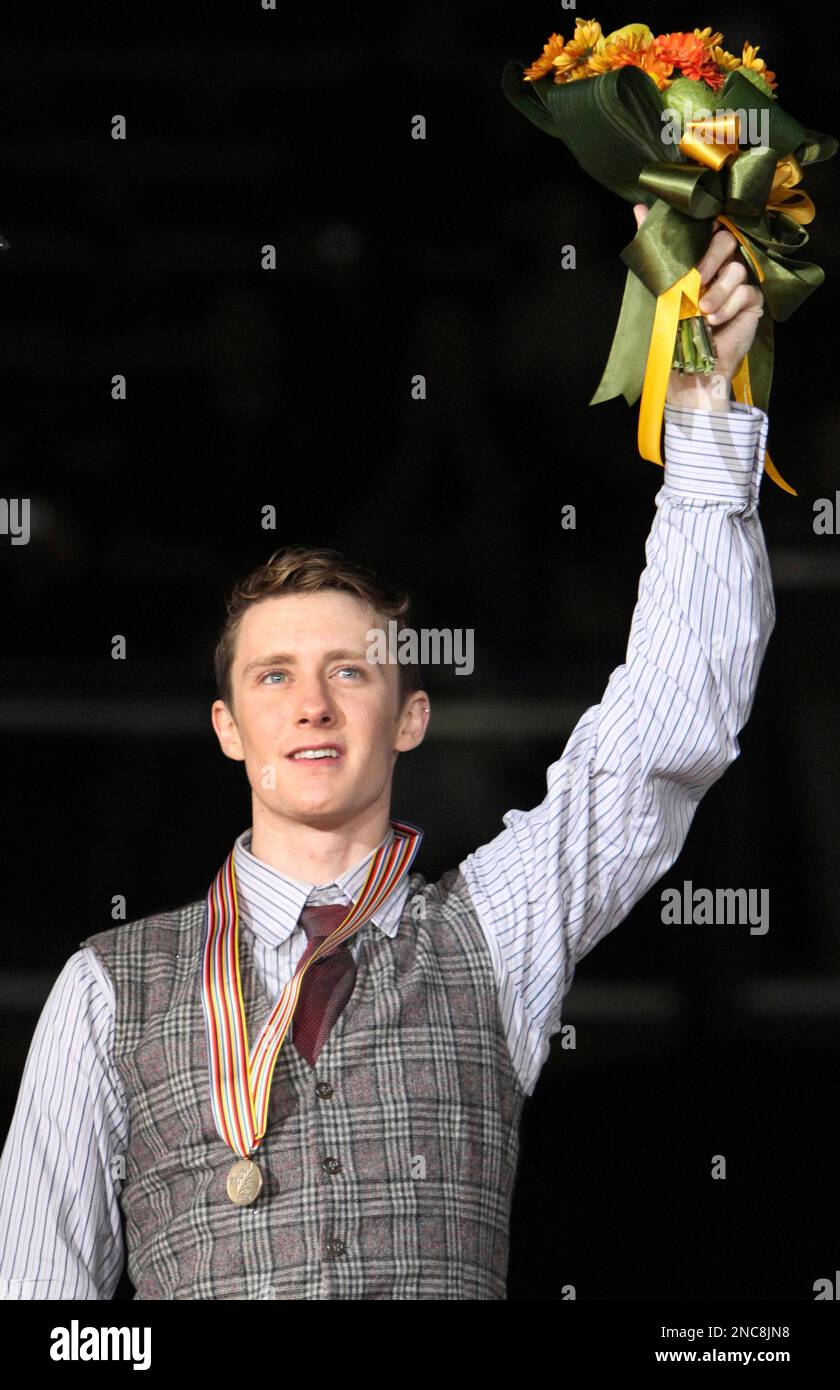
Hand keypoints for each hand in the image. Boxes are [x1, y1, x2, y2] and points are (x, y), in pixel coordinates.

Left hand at [633, 203, 764, 409]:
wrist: (685, 372)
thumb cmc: (669, 334)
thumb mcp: (656, 289)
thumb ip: (653, 249)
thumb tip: (638, 208)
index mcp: (696, 262)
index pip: (704, 231)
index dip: (700, 229)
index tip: (691, 237)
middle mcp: (718, 269)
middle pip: (726, 241)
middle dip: (710, 259)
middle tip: (695, 280)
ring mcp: (737, 285)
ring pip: (737, 268)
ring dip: (717, 292)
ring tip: (703, 313)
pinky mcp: (751, 302)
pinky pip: (747, 291)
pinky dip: (729, 306)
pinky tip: (715, 322)